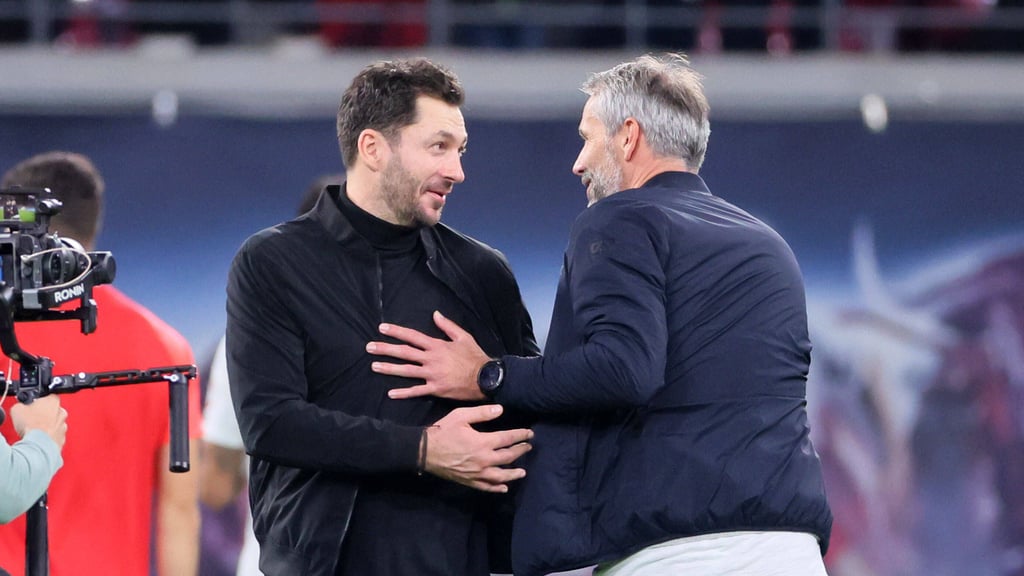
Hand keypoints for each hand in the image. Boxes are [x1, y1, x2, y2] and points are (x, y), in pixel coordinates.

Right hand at [11, 395, 67, 448]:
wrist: (37, 445)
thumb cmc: (31, 426)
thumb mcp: (17, 408)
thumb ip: (21, 404)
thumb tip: (20, 406)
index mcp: (53, 400)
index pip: (47, 396)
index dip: (37, 401)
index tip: (31, 405)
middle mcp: (62, 412)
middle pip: (52, 410)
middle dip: (42, 414)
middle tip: (31, 419)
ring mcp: (63, 426)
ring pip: (54, 423)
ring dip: (46, 426)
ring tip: (34, 430)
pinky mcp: (62, 438)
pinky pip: (55, 435)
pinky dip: (48, 436)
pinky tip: (38, 438)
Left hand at [368, 310, 489, 400]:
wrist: (487, 378)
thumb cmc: (475, 357)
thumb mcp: (464, 337)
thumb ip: (447, 326)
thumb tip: (435, 314)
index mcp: (437, 345)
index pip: (412, 336)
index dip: (396, 331)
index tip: (382, 328)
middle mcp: (432, 359)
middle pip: (404, 353)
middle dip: (385, 349)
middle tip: (369, 347)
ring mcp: (432, 375)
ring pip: (406, 371)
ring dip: (389, 368)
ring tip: (374, 366)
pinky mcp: (436, 389)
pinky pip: (417, 392)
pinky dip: (403, 393)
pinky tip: (391, 394)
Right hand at [424, 405, 531, 492]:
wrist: (424, 451)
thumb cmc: (442, 431)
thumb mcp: (461, 416)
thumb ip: (482, 413)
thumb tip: (501, 410)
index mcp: (483, 442)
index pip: (508, 438)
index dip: (520, 435)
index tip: (529, 434)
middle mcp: (484, 460)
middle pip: (508, 457)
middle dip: (520, 451)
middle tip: (528, 447)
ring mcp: (477, 473)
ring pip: (501, 476)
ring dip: (513, 474)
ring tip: (523, 472)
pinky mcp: (469, 481)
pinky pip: (486, 487)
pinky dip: (496, 488)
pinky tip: (504, 488)